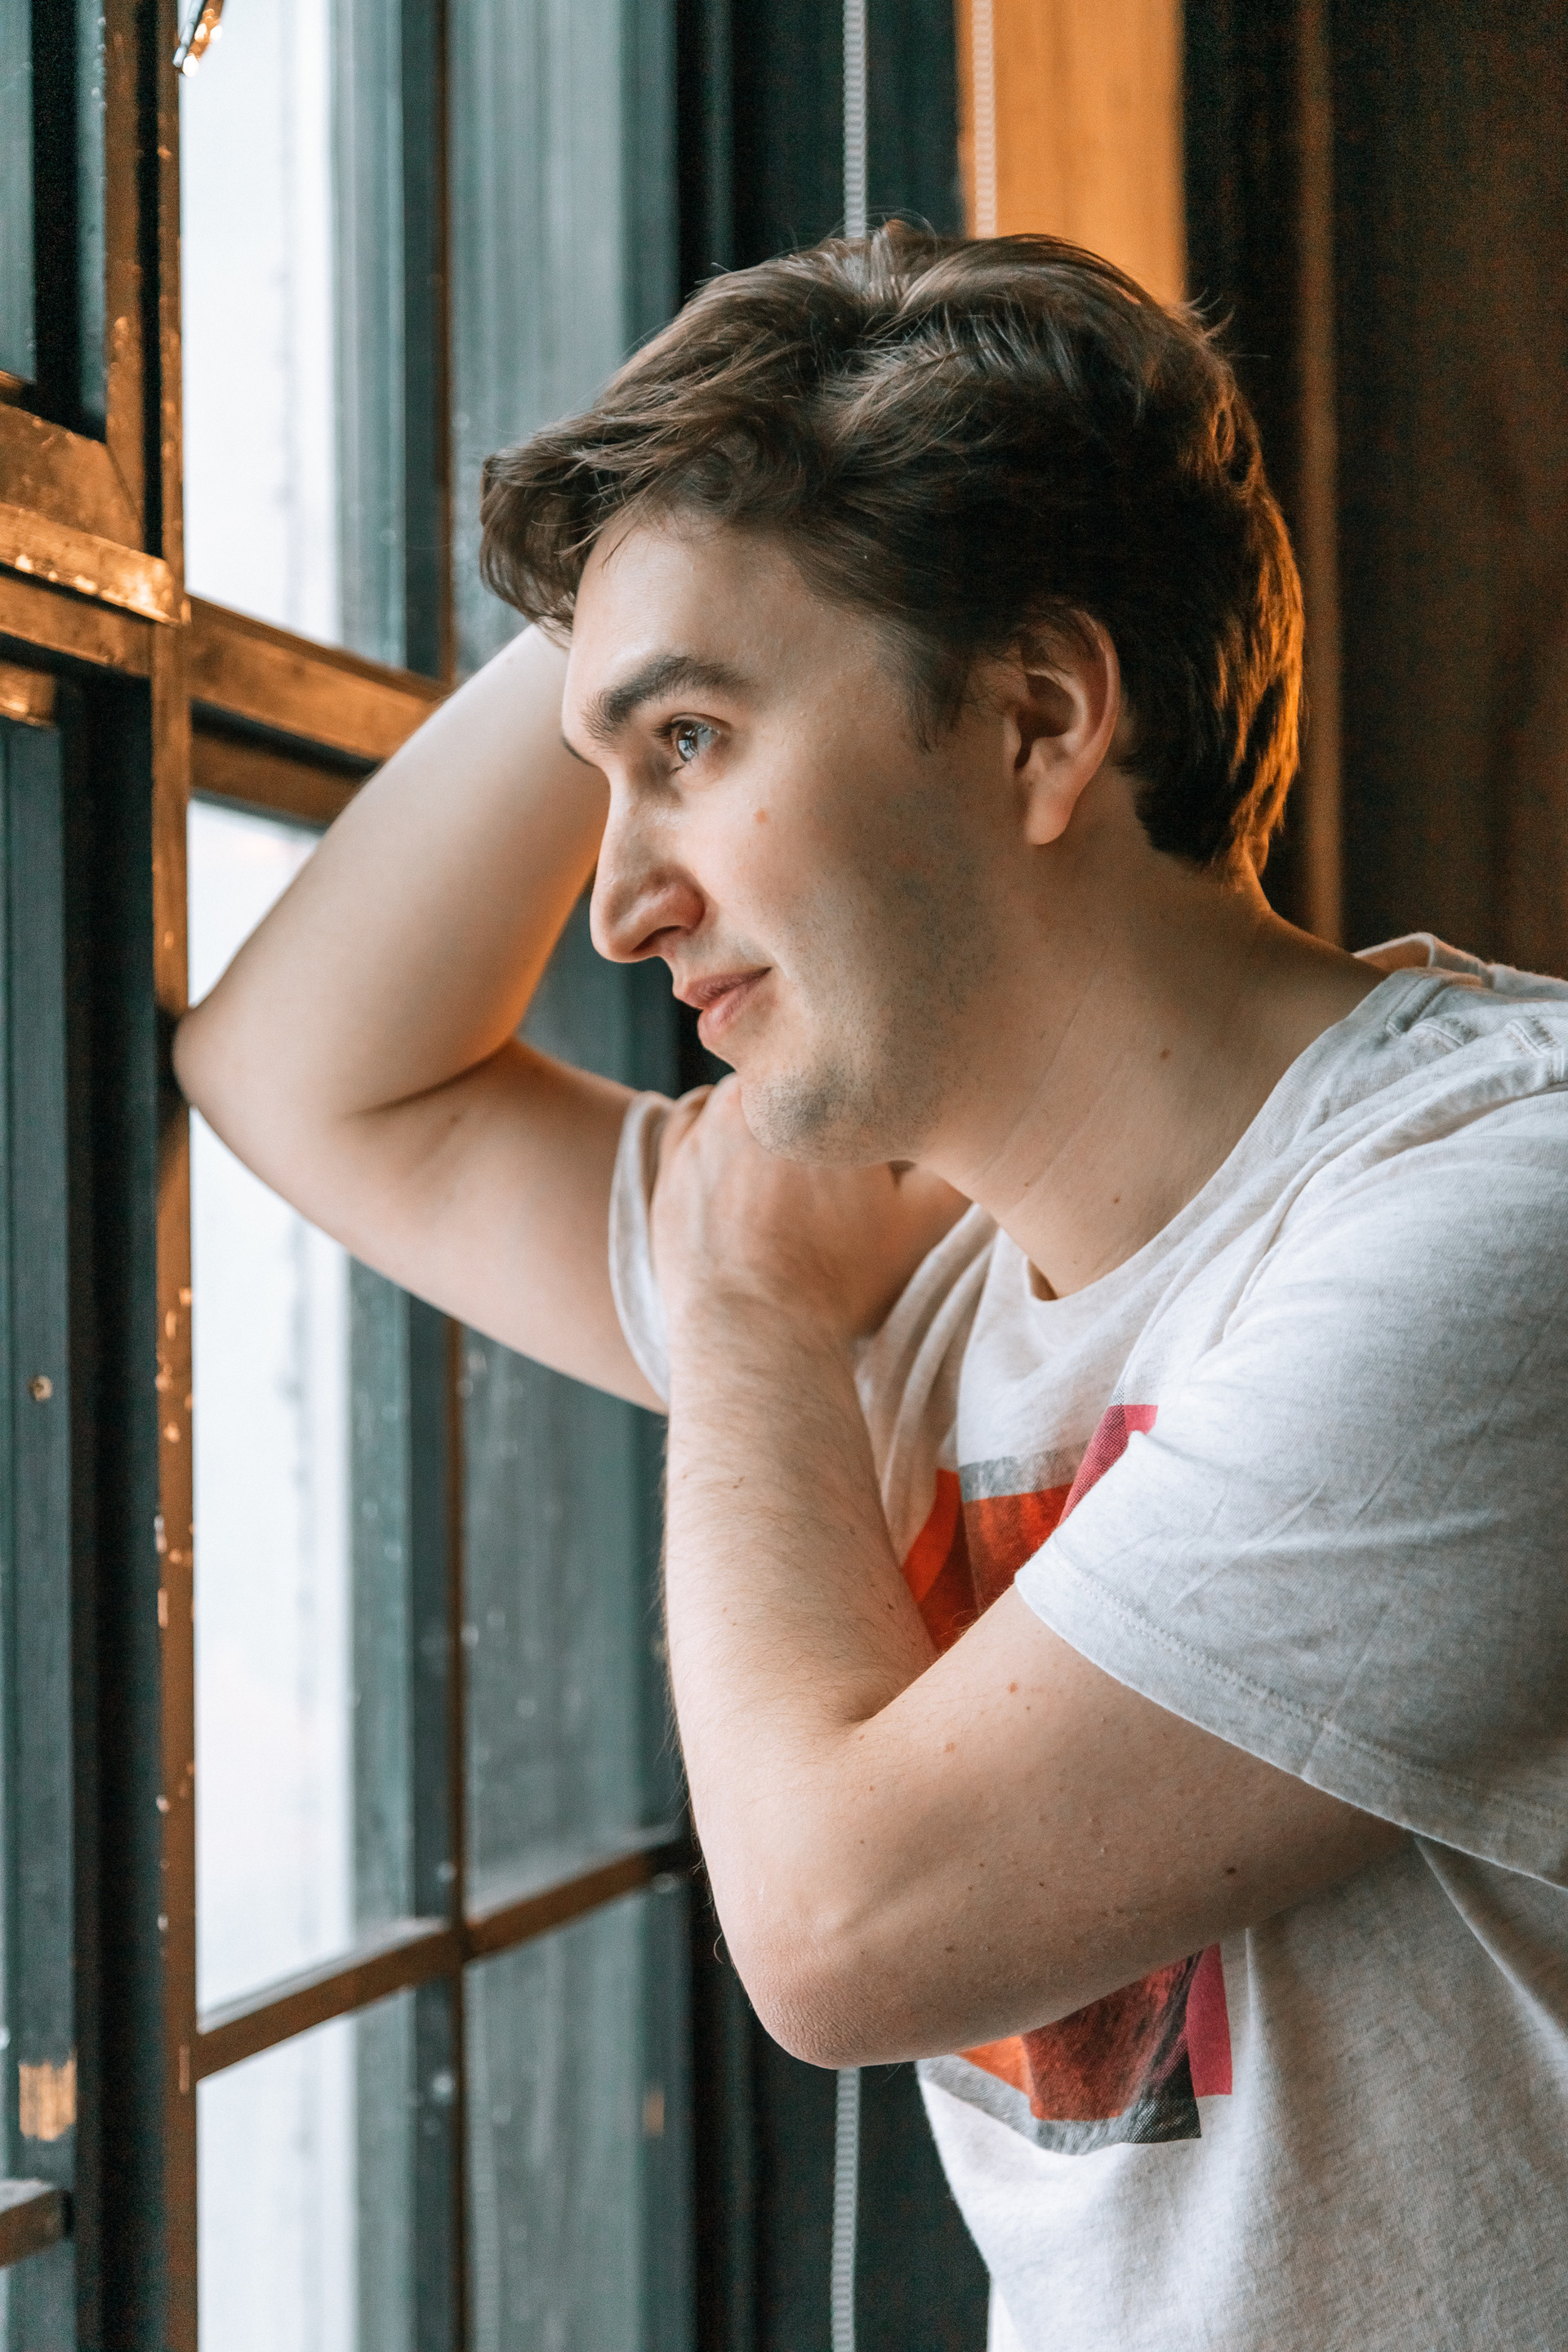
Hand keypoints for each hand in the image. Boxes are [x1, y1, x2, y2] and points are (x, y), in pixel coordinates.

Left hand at [651, 1077, 968, 1348]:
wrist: (753, 1336)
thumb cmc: (842, 1279)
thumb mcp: (922, 1221)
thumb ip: (957, 1166)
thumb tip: (977, 1135)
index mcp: (824, 1090)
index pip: (855, 1069)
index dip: (870, 1101)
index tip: (874, 1141)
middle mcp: (758, 1090)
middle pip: (799, 1074)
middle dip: (816, 1104)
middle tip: (833, 1162)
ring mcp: (707, 1122)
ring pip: (747, 1092)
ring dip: (766, 1114)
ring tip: (788, 1174)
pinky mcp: (673, 1157)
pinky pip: (695, 1118)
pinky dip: (715, 1131)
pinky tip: (737, 1165)